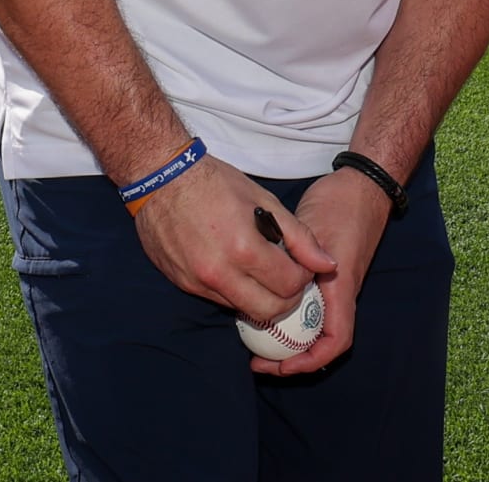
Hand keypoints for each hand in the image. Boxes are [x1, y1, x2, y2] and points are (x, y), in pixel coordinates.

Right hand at [131, 153, 335, 325]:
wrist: (161, 177)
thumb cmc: (216, 183)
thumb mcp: (265, 201)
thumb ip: (300, 238)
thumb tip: (327, 264)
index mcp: (244, 249)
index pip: (289, 286)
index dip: (303, 278)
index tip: (302, 266)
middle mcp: (219, 273)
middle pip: (268, 310)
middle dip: (287, 299)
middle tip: (289, 279)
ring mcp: (198, 282)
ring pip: (243, 309)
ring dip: (260, 297)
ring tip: (264, 272)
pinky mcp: (183, 284)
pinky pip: (219, 299)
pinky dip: (235, 291)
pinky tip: (238, 269)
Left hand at [252, 167, 393, 375]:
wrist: (363, 185)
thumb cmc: (341, 205)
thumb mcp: (313, 230)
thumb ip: (296, 257)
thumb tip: (272, 285)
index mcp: (340, 289)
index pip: (336, 341)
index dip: (309, 360)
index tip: (279, 364)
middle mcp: (339, 293)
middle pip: (322, 341)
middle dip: (291, 357)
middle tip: (257, 359)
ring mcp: (333, 286)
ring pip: (314, 326)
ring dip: (289, 338)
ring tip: (256, 338)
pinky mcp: (325, 276)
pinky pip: (309, 307)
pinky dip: (289, 315)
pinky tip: (265, 306)